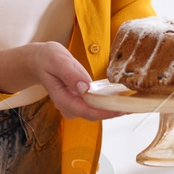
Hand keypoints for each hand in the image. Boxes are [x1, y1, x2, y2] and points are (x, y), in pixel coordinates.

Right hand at [0, 42, 122, 121]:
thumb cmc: (47, 59)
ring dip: (113, 108)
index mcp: (63, 98)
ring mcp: (74, 103)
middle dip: (114, 112)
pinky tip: (121, 97)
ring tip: (132, 102)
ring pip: (96, 111)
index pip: (86, 111)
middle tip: (134, 106)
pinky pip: (95, 104)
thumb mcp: (57, 60)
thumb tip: (84, 88)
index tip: (121, 109)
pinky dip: (108, 102)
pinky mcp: (80, 99)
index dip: (105, 112)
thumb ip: (70, 74)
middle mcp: (69, 105)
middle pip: (94, 114)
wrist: (39, 60)